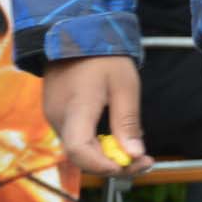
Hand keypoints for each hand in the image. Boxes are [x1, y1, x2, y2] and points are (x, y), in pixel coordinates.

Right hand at [40, 55, 149, 177]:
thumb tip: (135, 154)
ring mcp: (55, 116)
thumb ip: (127, 122)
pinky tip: (118, 137)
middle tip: (146, 161)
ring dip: (108, 156)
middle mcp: (58, 117)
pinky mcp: (58, 114)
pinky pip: (78, 138)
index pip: (79, 150)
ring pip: (81, 149)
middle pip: (82, 156)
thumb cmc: (102, 57)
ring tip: (136, 149)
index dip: (103, 165)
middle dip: (114, 165)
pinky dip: (99, 144)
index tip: (130, 164)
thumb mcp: (125, 87)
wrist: (74, 35)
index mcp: (75, 109)